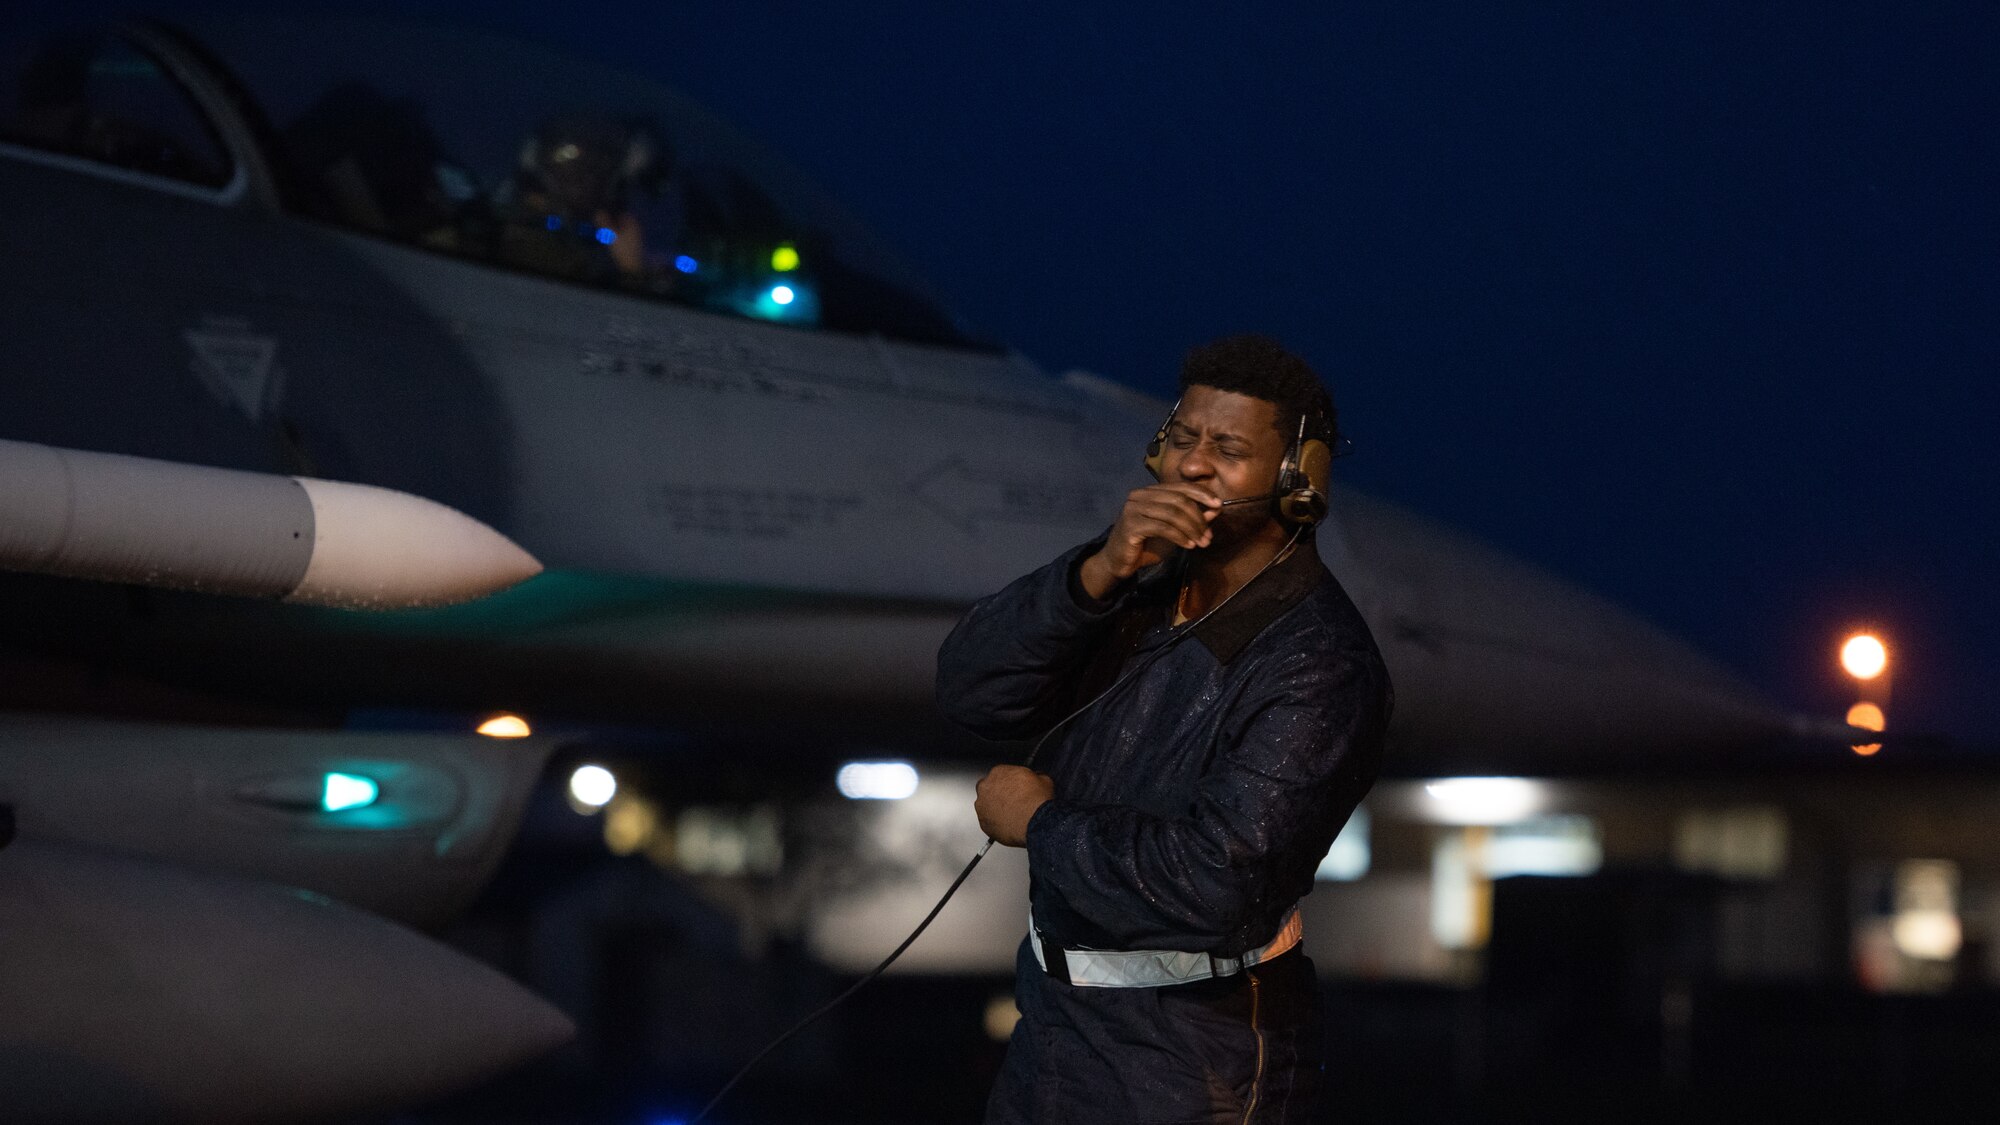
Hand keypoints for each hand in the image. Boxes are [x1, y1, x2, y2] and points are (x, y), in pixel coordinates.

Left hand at [974, 765, 1054, 846]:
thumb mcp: (1043, 780)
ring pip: (985, 805)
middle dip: (997, 794)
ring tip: (1009, 815)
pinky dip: (994, 823)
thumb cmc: (1037, 802)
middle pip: (988, 788)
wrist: (1035, 822)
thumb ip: (1035, 776)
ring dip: (994, 808)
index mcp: (999, 772)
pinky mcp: (983, 822)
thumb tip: (1037, 778)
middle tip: (1010, 801)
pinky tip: (1006, 824)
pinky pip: (987, 821)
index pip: (1000, 774)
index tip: (1014, 788)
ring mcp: (982, 805)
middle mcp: (986, 787)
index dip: (1008, 782)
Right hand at [1078, 483, 1220, 598]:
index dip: (1201, 493)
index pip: (1180, 486)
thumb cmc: (1146, 545)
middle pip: (1178, 499)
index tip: (1218, 504)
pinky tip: (1188, 545)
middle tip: (1209, 536)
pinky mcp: (1131, 524)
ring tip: (1202, 543)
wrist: (1119, 563)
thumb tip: (1216, 509)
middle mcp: (1140, 495)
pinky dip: (1179, 536)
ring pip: (1172, 513)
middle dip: (1198, 518)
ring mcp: (1133, 508)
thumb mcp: (1175, 531)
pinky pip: (1162, 527)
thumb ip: (1193, 519)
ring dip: (1191, 529)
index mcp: (1150, 492)